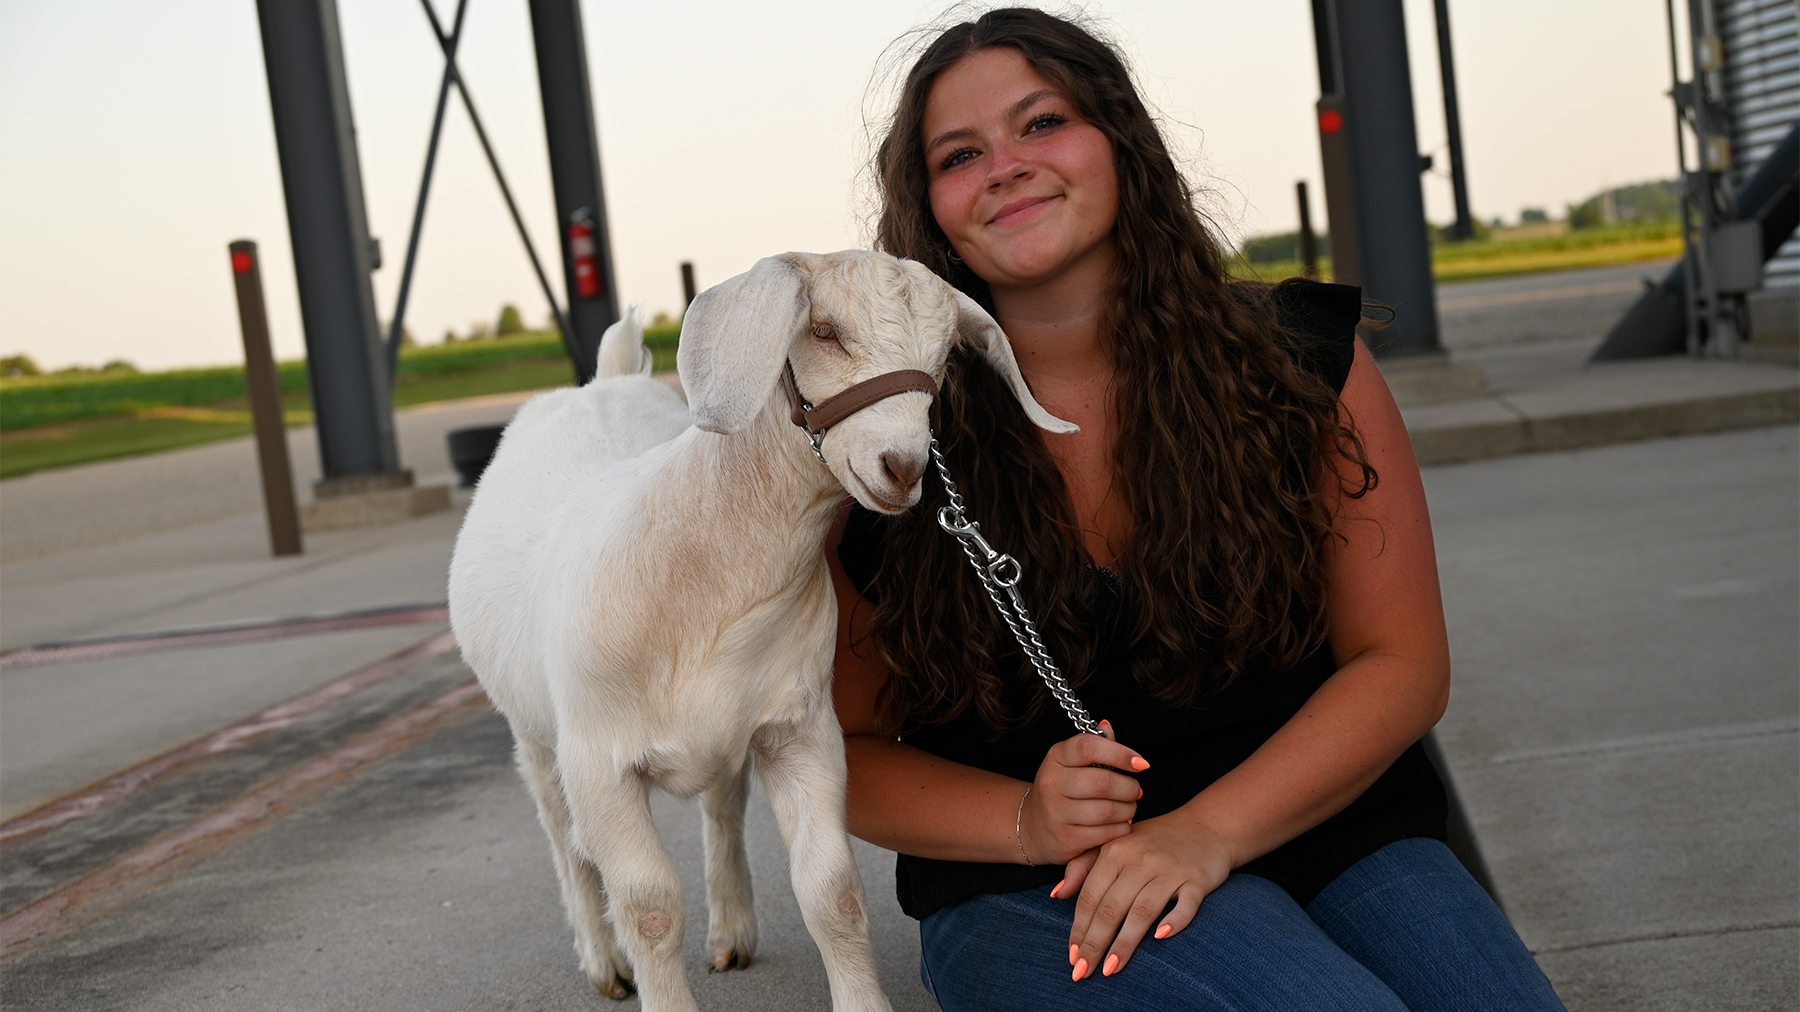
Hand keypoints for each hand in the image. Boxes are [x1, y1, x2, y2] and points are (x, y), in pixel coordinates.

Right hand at [1018, 721, 1144, 865]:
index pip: (1089, 747)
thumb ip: (1094, 746)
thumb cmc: (1062, 789)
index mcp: (1056, 757)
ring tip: (1129, 807)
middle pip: (1103, 782)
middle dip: (1129, 787)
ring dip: (1128, 809)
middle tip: (1135, 790)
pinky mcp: (1065, 838)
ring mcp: (1056, 812)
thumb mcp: (1071, 763)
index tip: (1141, 763)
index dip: (1120, 753)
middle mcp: (1052, 783)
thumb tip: (1107, 727)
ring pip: (1108, 810)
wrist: (1034, 826)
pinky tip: (1120, 823)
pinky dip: (1121, 828)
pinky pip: (1106, 833)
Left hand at [1061, 812, 1234, 979]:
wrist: (1207, 826)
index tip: (1072, 956)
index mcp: (1116, 851)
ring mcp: (1170, 870)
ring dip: (1125, 942)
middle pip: (1112, 907)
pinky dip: (1175, 920)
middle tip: (1083, 971)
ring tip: (1111, 968)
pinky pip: (1186, 904)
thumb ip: (1083, 866)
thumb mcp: (1115, 844)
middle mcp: (1141, 859)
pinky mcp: (1197, 879)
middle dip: (1095, 943)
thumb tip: (1057, 894)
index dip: (1079, 928)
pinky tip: (1160, 938)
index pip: (1091, 896)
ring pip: (1143, 910)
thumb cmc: (1154, 840)